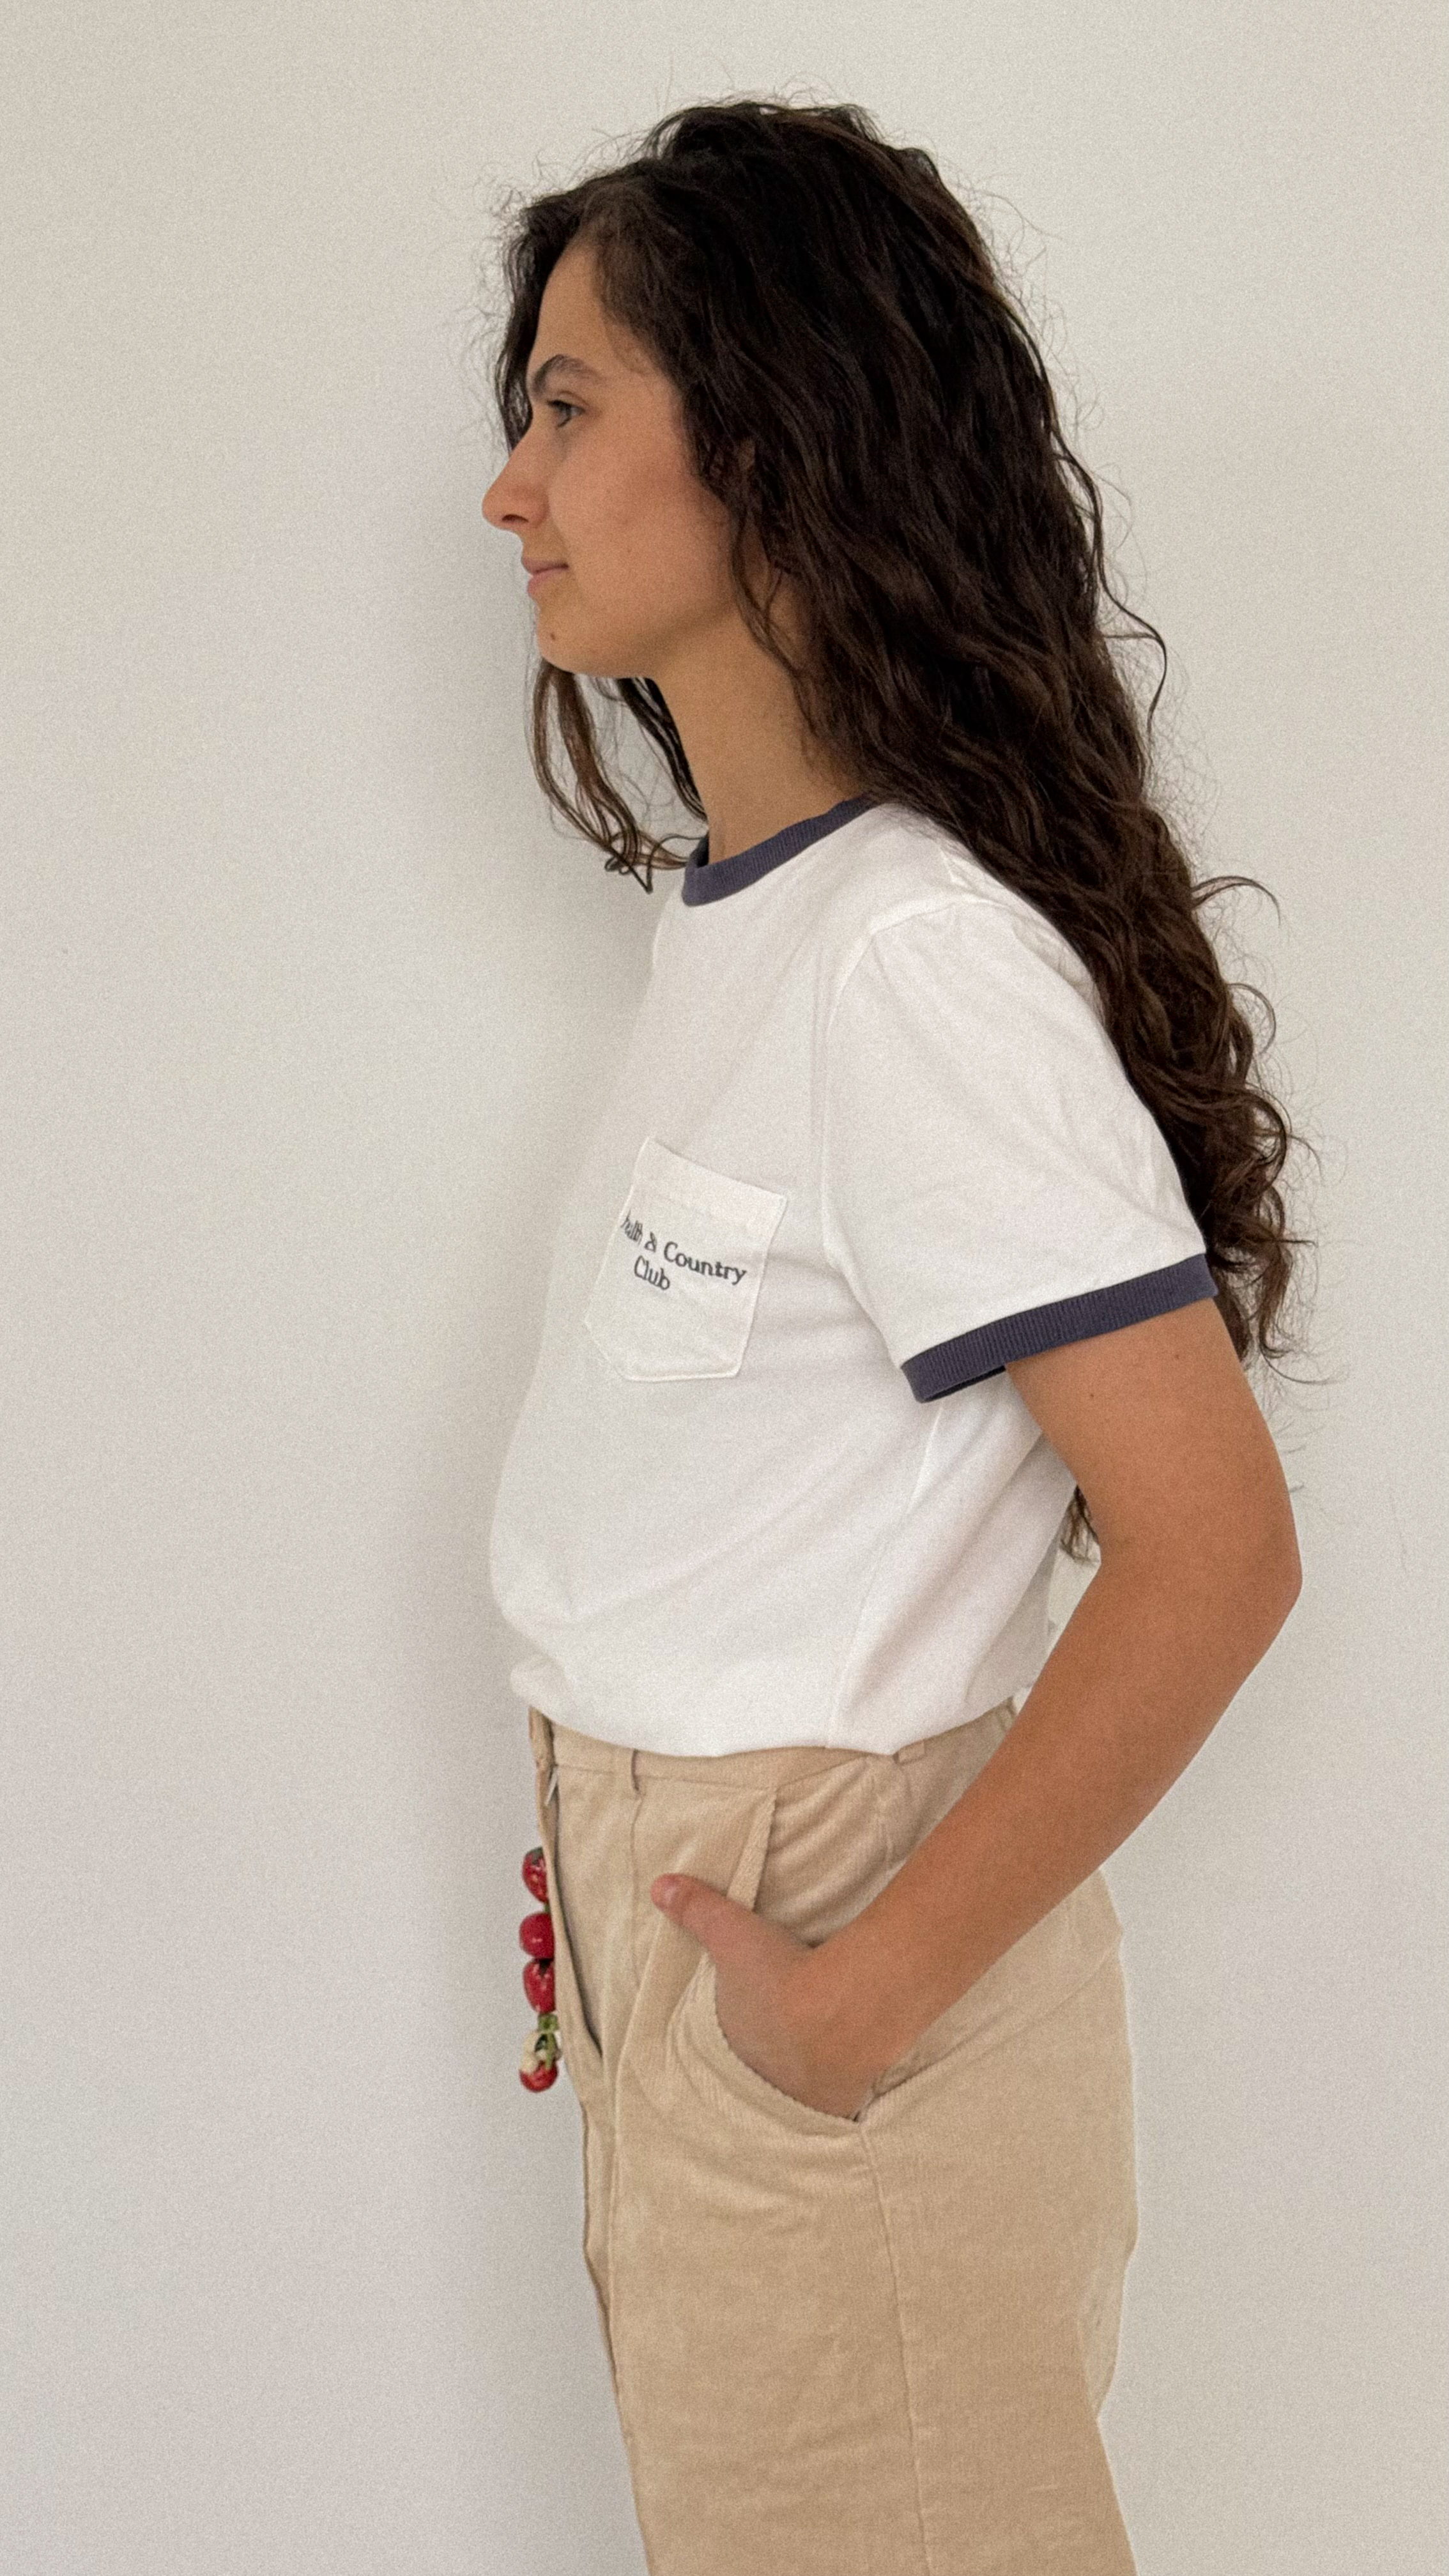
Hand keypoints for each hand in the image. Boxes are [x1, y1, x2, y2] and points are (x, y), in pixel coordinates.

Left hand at [651, 1872, 879, 2120]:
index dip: (734, 2028)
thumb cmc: (780, 1975)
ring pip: (791, 2091)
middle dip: (764, 2056)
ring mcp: (796, 2097)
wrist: (840, 2012)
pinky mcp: (837, 2104)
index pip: (723, 2041)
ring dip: (797, 2077)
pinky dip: (833, 2096)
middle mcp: (757, 2079)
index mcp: (728, 2046)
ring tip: (810, 2060)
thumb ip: (696, 1909)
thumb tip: (659, 1885)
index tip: (748, 2018)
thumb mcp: (731, 1932)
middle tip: (779, 2037)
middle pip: (756, 2068)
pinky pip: (830, 2105)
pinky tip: (842, 2085)